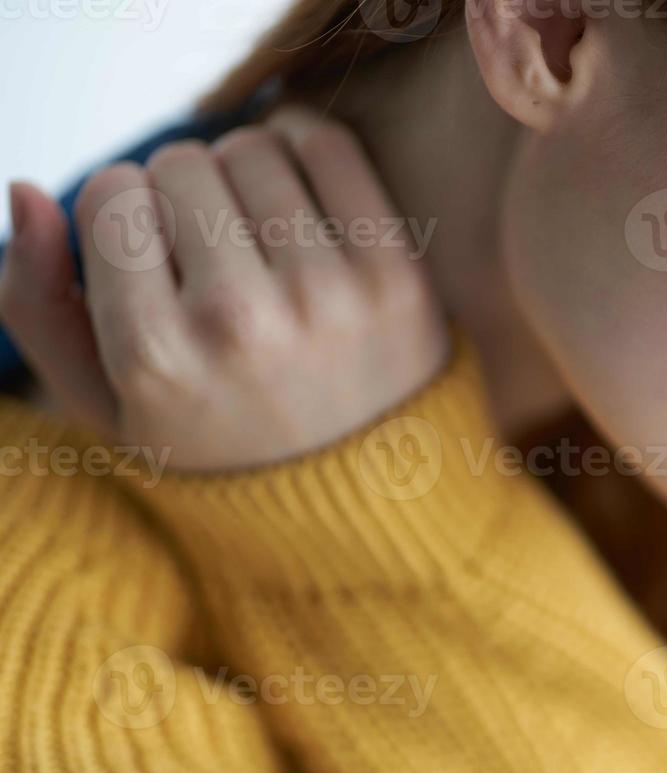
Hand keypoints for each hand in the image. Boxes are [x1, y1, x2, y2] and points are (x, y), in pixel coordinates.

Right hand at [0, 107, 448, 470]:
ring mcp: (327, 298)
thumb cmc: (216, 441)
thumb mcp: (106, 404)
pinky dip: (303, 149)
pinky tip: (298, 190)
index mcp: (155, 356)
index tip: (148, 252)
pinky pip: (329, 148)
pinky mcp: (397, 277)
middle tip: (206, 246)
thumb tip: (26, 187)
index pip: (110, 194)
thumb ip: (38, 302)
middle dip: (182, 193)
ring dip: (244, 173)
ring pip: (254, 149)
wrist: (355, 497)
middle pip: (181, 164)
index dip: (120, 211)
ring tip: (254, 232)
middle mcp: (241, 323)